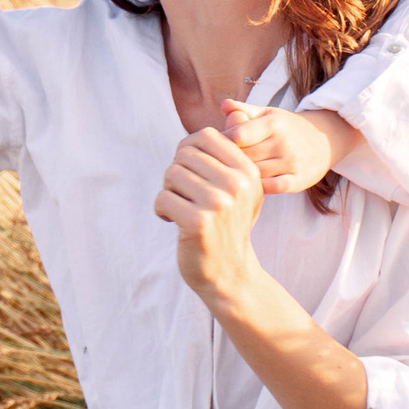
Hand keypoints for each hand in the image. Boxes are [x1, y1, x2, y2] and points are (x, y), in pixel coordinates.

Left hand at [154, 128, 265, 306]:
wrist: (230, 271)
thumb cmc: (227, 225)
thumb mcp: (239, 190)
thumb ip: (222, 161)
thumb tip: (190, 138)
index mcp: (248, 171)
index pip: (206, 136)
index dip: (187, 150)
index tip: (189, 172)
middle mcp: (237, 184)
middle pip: (184, 154)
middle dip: (176, 173)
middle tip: (183, 194)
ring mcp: (219, 203)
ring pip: (172, 174)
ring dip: (169, 191)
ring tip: (181, 208)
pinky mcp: (198, 223)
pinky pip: (162, 198)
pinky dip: (161, 209)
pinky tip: (172, 221)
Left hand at [222, 103, 360, 193]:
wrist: (326, 139)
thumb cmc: (288, 127)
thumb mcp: (268, 114)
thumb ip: (244, 110)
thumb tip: (224, 105)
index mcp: (273, 123)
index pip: (238, 134)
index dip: (224, 142)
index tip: (217, 147)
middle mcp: (283, 142)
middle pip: (244, 156)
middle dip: (230, 160)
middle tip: (219, 164)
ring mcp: (292, 162)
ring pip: (255, 173)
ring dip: (242, 175)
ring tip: (232, 174)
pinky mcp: (299, 180)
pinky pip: (272, 187)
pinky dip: (259, 187)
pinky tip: (252, 184)